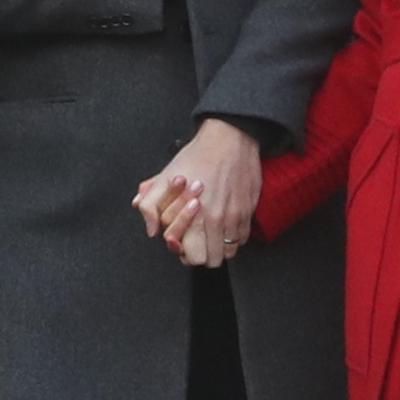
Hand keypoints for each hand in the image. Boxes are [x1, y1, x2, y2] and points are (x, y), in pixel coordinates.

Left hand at [134, 118, 261, 267]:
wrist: (229, 139)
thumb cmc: (197, 156)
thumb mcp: (164, 178)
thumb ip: (150, 206)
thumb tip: (151, 230)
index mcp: (194, 216)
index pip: (193, 257)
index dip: (185, 254)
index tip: (183, 244)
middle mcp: (217, 220)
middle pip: (212, 260)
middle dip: (203, 254)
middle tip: (197, 242)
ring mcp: (236, 217)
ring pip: (229, 252)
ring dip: (220, 247)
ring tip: (211, 235)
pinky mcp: (249, 210)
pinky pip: (243, 239)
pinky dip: (234, 237)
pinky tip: (225, 225)